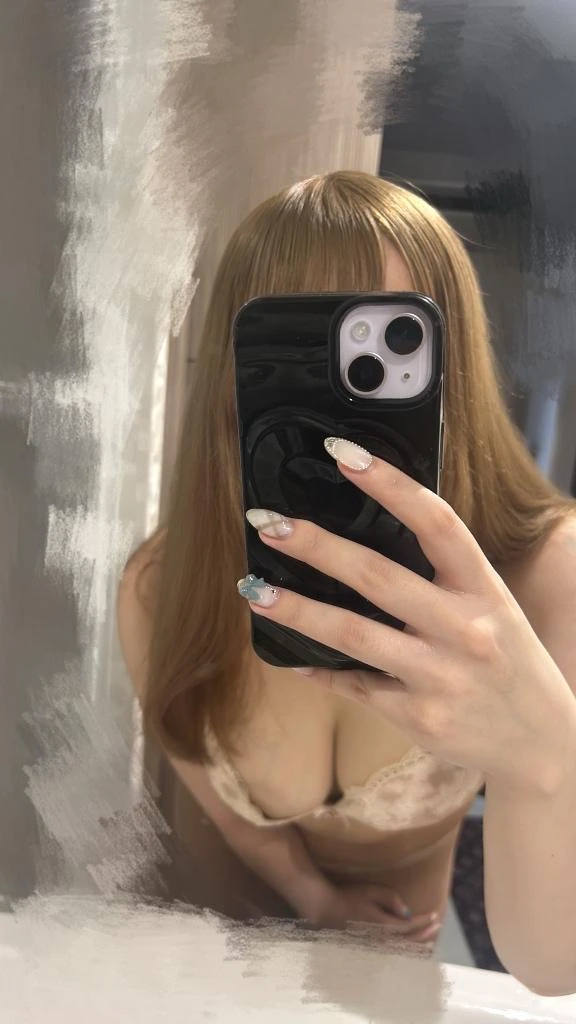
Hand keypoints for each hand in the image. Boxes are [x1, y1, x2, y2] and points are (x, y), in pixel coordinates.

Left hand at [242, 438, 575, 792]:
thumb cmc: (506, 660)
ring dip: (297, 609)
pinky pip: (353, 685)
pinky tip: (285, 654)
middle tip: (266, 522)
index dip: (388, 484)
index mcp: (484, 589)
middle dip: (316, 546)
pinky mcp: (417, 717)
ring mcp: (440, 677)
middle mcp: (464, 629)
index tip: (341, 453)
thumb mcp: (492, 606)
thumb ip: (442, 576)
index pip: (436, 522)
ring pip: (353, 634)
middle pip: (378, 576)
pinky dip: (315, 667)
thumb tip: (364, 534)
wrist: (541, 742)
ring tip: (253, 589)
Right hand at [303, 881, 440, 943]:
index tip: (435, 915)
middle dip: (425, 935)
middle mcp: (382, 940)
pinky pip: (392, 952)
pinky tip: (409, 948)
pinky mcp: (369, 947)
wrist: (327, 909)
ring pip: (401, 950)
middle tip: (437, 927)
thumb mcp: (371, 891)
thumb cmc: (349, 896)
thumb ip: (391, 899)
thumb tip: (407, 912)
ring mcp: (375, 946)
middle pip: (409, 942)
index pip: (410, 926)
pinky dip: (404, 950)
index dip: (424, 922)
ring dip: (417, 946)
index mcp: (383, 925)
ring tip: (429, 942)